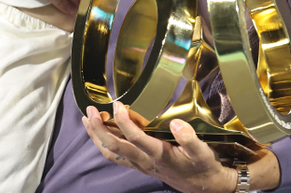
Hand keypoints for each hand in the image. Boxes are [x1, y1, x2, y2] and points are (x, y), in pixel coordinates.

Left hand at [82, 102, 236, 192]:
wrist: (203, 186)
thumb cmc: (202, 166)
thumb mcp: (202, 152)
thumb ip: (189, 138)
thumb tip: (176, 123)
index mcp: (159, 154)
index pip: (135, 138)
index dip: (124, 121)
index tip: (118, 105)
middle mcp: (145, 161)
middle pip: (115, 147)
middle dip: (100, 129)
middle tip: (91, 110)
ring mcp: (140, 165)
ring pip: (111, 153)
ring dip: (96, 136)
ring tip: (87, 119)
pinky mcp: (139, 165)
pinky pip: (115, 156)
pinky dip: (103, 143)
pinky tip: (98, 132)